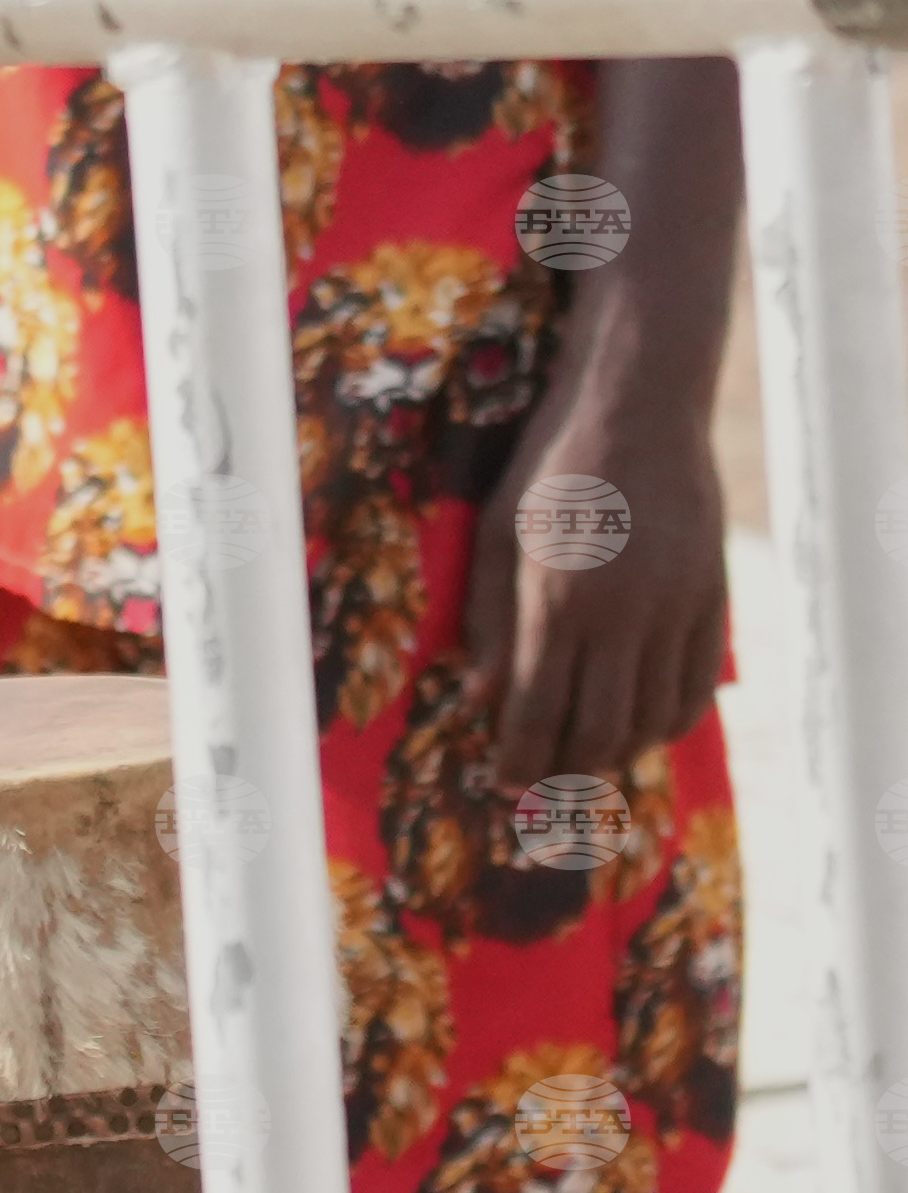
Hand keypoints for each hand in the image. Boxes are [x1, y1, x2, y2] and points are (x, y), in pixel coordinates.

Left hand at [465, 313, 729, 788]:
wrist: (638, 409)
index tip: (504, 783)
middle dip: (564, 770)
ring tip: (586, 756)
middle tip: (544, 783)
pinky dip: (668, 723)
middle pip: (597, 731)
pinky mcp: (710, 600)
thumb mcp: (499, 533)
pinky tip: (642, 727)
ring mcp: (673, 609)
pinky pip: (696, 689)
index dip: (519, 759)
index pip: (537, 711)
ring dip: (617, 753)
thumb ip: (491, 619)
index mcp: (557, 598)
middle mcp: (620, 614)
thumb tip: (481, 699)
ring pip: (652, 720)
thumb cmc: (551, 465)